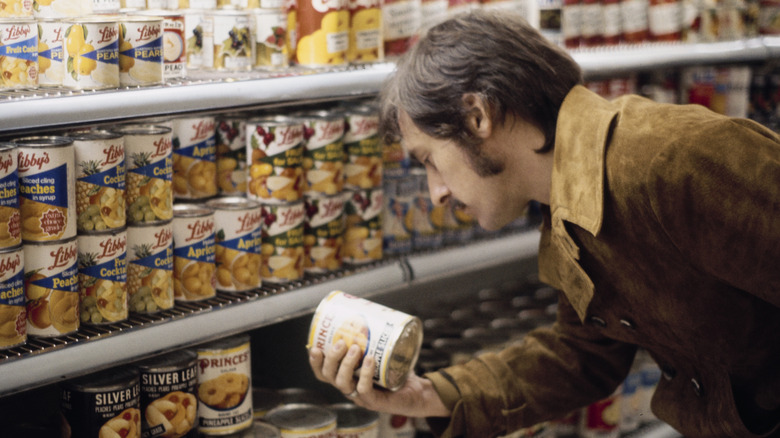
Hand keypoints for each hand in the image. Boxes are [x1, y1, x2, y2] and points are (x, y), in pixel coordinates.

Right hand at [308, 340, 450, 417]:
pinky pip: (364, 390)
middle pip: (328, 376)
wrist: (417, 391)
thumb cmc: (397, 371)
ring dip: (346, 365)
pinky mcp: (375, 402)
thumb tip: (373, 308)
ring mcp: (360, 396)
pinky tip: (369, 361)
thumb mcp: (382, 351)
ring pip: (343, 384)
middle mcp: (350, 386)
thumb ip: (375, 335)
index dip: (315, 361)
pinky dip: (365, 375)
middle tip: (341, 342)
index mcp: (346, 375)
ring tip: (355, 348)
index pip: (323, 371)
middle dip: (331, 358)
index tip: (314, 345)